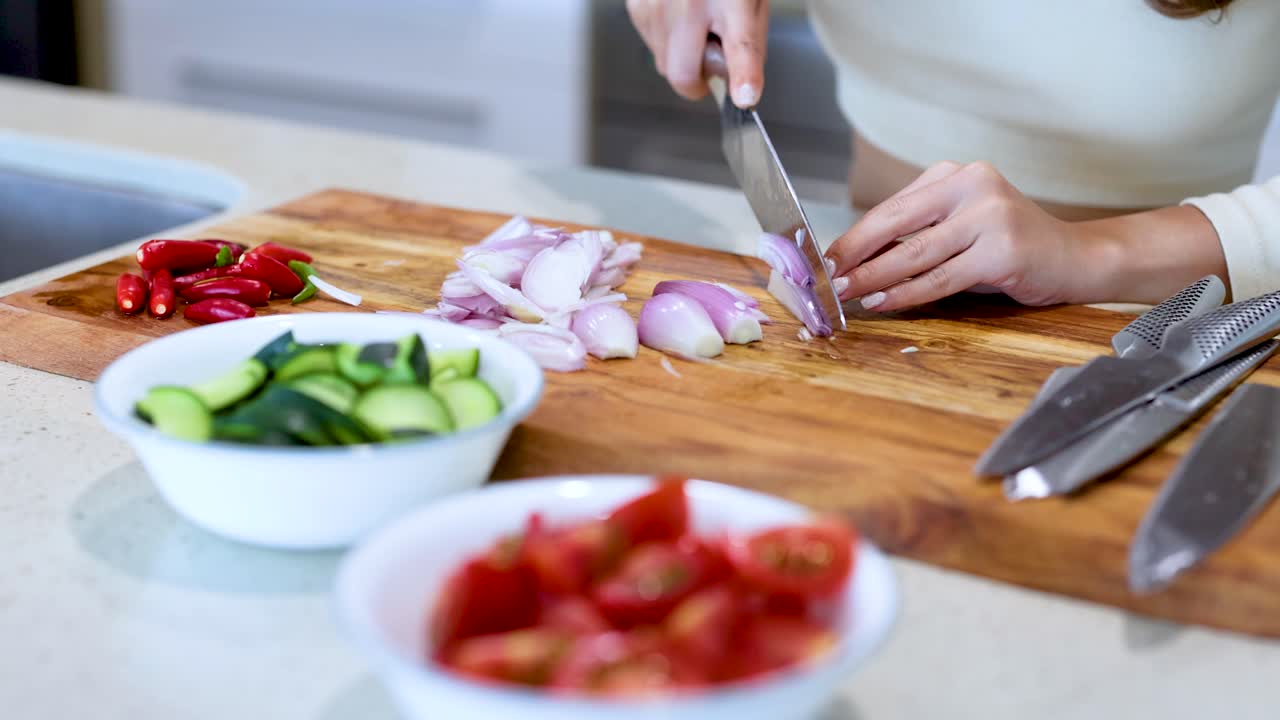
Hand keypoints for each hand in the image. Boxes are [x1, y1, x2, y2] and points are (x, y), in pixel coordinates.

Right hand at [626, 0, 768, 107]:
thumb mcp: (751, 3)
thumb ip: (749, 46)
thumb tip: (741, 88)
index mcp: (731, 2)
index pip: (739, 46)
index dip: (743, 75)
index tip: (744, 96)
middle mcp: (690, 3)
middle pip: (682, 74)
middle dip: (696, 80)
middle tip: (709, 61)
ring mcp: (657, 5)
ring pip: (663, 64)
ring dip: (680, 57)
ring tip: (695, 23)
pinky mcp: (637, 6)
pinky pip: (650, 45)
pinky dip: (665, 40)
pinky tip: (677, 14)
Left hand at [826, 161, 1119, 310]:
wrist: (1074, 258)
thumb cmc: (1008, 246)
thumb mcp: (960, 228)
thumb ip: (917, 234)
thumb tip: (855, 260)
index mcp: (955, 174)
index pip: (892, 207)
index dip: (855, 236)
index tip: (825, 258)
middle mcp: (972, 185)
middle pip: (897, 224)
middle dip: (856, 255)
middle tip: (826, 278)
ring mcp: (990, 216)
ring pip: (914, 253)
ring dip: (874, 278)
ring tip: (846, 294)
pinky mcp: (1001, 250)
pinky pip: (940, 278)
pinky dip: (906, 293)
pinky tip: (882, 302)